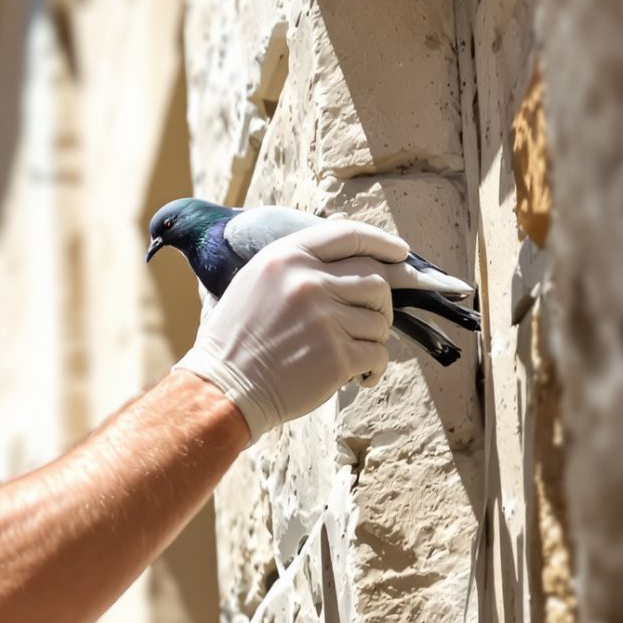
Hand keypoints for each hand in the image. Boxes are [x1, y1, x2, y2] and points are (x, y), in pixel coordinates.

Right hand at [172, 219, 405, 443]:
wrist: (223, 389)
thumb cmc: (233, 339)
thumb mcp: (251, 282)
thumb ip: (292, 261)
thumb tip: (337, 232)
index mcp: (286, 258)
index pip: (348, 235)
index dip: (381, 242)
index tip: (400, 252)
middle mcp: (307, 282)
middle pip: (375, 279)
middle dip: (379, 302)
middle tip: (367, 321)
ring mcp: (325, 319)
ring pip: (381, 320)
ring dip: (373, 338)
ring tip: (352, 353)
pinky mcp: (337, 356)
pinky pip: (379, 354)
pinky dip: (375, 367)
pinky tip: (360, 376)